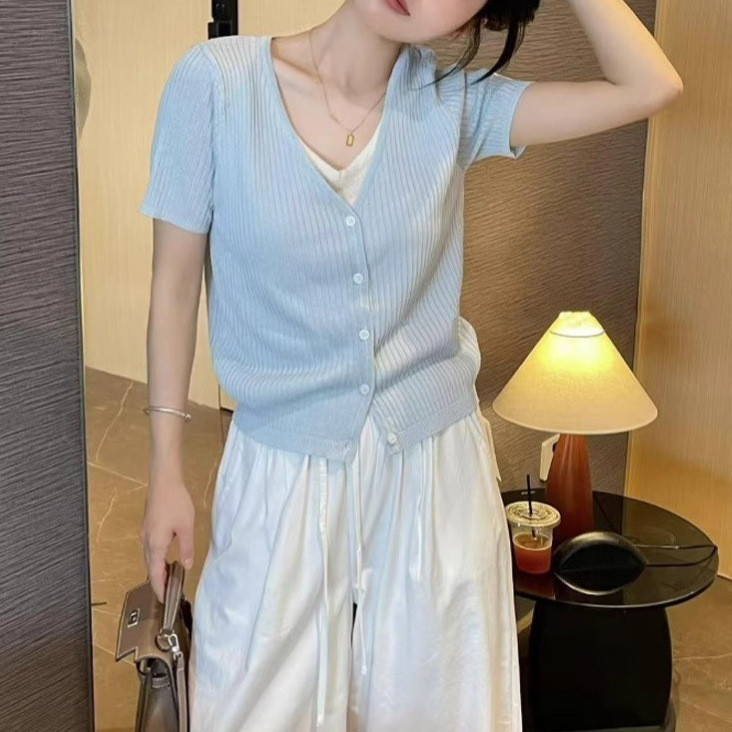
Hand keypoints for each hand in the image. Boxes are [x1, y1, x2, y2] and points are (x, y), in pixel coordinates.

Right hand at [139, 474, 194, 603]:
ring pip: (149, 556)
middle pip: (150, 566)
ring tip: (169, 577)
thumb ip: (186, 548)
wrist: (164, 481)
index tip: (164, 600)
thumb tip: (186, 565)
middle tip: (168, 591)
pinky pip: (150, 547)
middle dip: (158, 580)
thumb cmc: (175, 502)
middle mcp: (147, 541)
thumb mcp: (186, 527)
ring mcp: (146, 533)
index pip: (155, 573)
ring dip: (157, 568)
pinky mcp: (148, 525)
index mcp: (155, 544)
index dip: (159, 588)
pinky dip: (157, 556)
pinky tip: (166, 554)